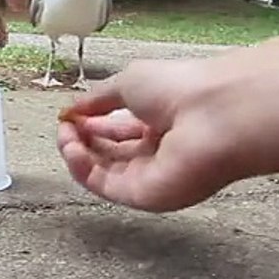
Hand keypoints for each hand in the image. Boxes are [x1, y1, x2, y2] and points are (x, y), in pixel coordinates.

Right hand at [55, 59, 247, 211]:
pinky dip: (82, 169)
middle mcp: (156, 151)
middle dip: (80, 139)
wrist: (212, 113)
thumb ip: (97, 99)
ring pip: (101, 172)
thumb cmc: (180, 88)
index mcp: (158, 122)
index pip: (116, 130)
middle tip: (65, 126)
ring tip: (66, 135)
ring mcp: (151, 176)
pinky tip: (72, 148)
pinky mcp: (145, 196)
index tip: (69, 115)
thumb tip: (71, 110)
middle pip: (107, 153)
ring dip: (76, 154)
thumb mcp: (129, 81)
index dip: (90, 122)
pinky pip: (104, 186)